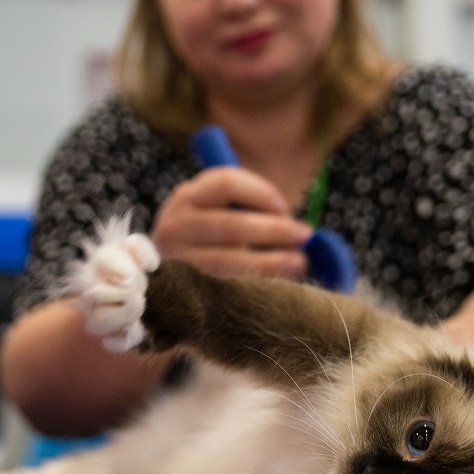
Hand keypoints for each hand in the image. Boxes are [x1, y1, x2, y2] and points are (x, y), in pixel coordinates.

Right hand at [151, 166, 311, 279]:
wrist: (168, 272)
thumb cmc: (212, 235)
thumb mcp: (221, 211)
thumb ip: (250, 208)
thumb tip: (301, 231)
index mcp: (187, 196)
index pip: (226, 182)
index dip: (261, 192)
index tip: (285, 207)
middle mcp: (175, 225)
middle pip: (232, 224)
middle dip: (275, 230)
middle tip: (305, 235)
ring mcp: (176, 260)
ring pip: (229, 261)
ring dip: (272, 261)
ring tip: (300, 262)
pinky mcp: (183, 290)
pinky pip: (226, 287)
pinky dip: (256, 284)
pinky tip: (278, 284)